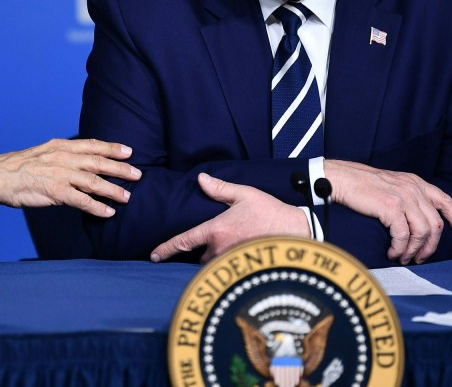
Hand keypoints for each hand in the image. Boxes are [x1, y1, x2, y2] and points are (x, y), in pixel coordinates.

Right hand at [0, 138, 138, 216]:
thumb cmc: (16, 168)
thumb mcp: (41, 154)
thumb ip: (59, 157)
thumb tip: (75, 163)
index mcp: (60, 146)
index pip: (91, 145)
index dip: (111, 147)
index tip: (128, 151)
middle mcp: (64, 158)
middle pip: (99, 162)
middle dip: (120, 168)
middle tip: (138, 174)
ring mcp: (61, 175)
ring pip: (95, 181)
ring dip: (113, 190)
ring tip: (127, 196)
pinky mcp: (57, 192)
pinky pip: (83, 201)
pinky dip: (98, 207)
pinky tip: (108, 212)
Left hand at [150, 173, 309, 263]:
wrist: (297, 232)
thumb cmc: (271, 211)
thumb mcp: (245, 194)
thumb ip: (220, 189)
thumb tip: (201, 179)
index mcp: (216, 229)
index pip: (183, 241)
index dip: (166, 249)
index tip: (154, 255)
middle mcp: (219, 249)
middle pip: (199, 255)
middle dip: (202, 251)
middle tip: (217, 242)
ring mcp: (231, 262)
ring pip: (213, 265)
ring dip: (215, 260)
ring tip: (229, 251)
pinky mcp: (243, 271)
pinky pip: (227, 271)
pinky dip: (227, 267)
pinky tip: (236, 263)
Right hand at [324, 159, 451, 264]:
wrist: (341, 179)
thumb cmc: (361, 185)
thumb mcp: (392, 184)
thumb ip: (407, 196)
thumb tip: (417, 220)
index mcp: (416, 183)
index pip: (445, 201)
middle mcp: (414, 189)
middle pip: (435, 224)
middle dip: (430, 246)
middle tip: (420, 258)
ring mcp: (404, 198)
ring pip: (422, 232)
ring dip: (414, 250)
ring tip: (403, 257)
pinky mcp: (391, 208)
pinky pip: (403, 235)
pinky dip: (400, 248)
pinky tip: (392, 253)